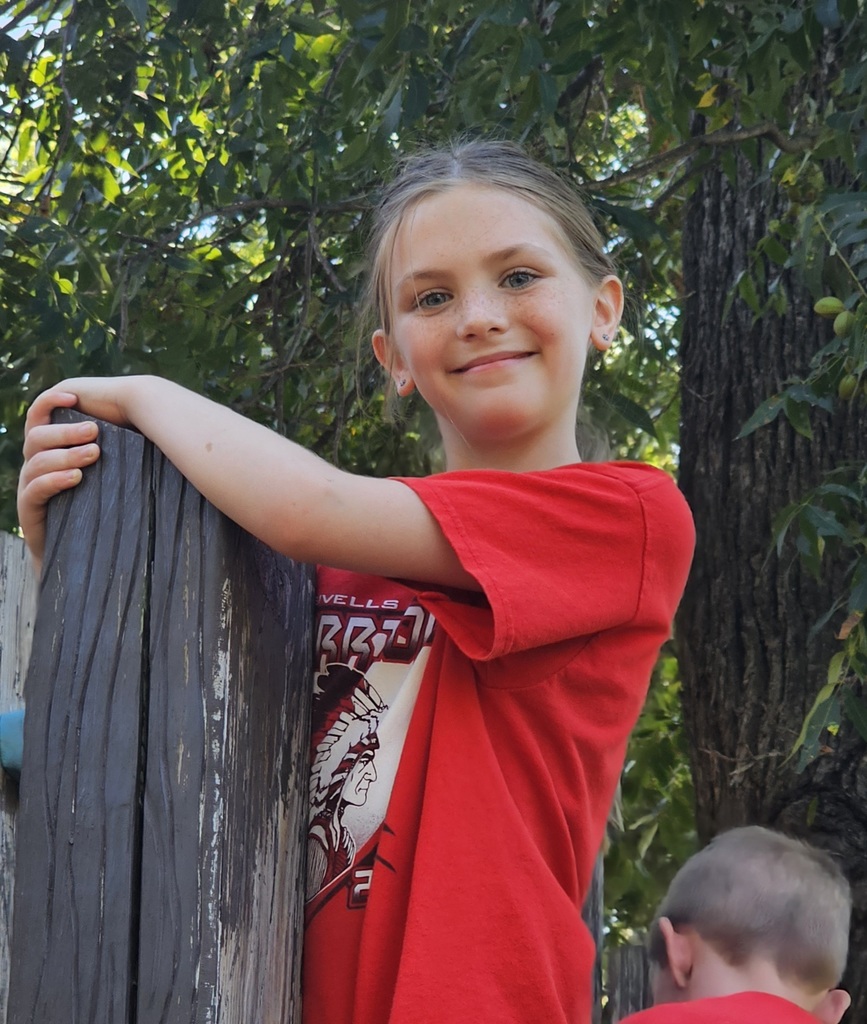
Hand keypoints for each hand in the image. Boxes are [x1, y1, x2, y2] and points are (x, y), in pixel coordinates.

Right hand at [17, 386, 101, 573]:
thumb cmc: (101, 507)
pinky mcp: (29, 510)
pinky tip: (76, 478)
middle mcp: (35, 464)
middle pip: (38, 436)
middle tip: (95, 432)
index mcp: (50, 448)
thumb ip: (116, 449)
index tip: (75, 396)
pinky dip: (55, 480)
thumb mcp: (109, 473)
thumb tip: (147, 421)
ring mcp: (29, 486)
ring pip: (36, 460)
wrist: (83, 554)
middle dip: (66, 431)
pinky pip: (34, 489)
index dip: (51, 402)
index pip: (40, 416)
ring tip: (93, 454)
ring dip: (65, 454)